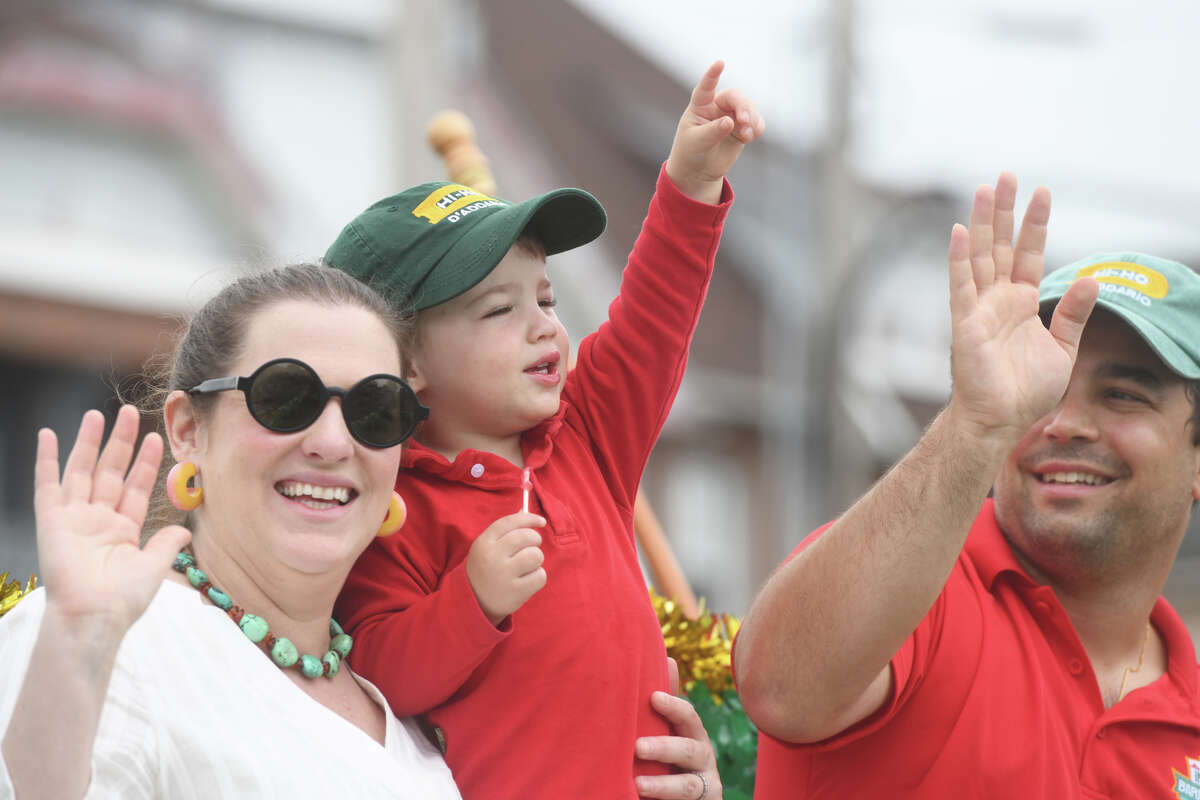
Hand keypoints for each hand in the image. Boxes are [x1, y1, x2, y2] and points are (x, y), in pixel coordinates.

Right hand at [34, 405, 190, 633]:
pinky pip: (47, 484)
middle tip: (129, 412)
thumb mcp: (154, 567)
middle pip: (110, 470)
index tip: (157, 438)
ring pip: (82, 470)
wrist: (93, 616)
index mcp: (122, 529)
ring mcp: (74, 517)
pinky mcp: (51, 521)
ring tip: (96, 414)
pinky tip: (47, 435)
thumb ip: (167, 544)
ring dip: (89, 442)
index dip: (146, 462)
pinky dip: (46, 459)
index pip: (136, 486)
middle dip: (120, 441)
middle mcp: (98, 519)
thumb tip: (186, 531)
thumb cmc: (123, 599)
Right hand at [465, 512, 545, 625]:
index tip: (541, 522)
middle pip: (526, 537)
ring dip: (536, 560)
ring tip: (526, 567)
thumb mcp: (487, 547)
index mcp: (484, 543)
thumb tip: (525, 511)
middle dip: (535, 540)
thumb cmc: (485, 569)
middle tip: (532, 548)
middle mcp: (492, 557)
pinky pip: (540, 576)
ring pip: (536, 556)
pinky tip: (526, 581)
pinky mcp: (515, 592)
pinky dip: (537, 577)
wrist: (473, 602)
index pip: (510, 522)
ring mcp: (503, 575)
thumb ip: (505, 530)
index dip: (529, 519)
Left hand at [634, 689, 721, 799]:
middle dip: (663, 748)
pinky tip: (643, 797)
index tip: (653, 697)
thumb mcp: (670, 732)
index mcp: (693, 735)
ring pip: (688, 785)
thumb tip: (671, 660)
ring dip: (663, 785)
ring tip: (639, 785)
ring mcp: (705, 785)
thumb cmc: (672, 759)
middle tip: (638, 747)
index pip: (688, 717)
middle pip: (687, 750)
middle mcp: (703, 758)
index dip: (673, 706)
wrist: (683, 798)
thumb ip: (668, 706)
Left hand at [665, 60, 764, 203]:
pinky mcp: (742, 129)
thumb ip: (713, 131)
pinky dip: (756, 128)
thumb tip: (730, 122)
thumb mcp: (697, 142)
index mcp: (700, 105)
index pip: (706, 87)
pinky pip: (757, 123)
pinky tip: (749, 137)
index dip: (713, 75)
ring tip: (746, 135)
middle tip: (744, 121)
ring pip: (749, 108)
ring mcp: (732, 116)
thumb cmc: (690, 152)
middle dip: (743, 107)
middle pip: (735, 97)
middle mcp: (717, 107)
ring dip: (752, 119)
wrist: (698, 172)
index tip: (720, 63)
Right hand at [946, 173, 1097, 441]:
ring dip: (983, 222)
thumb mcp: (1062, 349)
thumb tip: (1091, 278)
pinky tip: (961, 232)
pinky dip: (959, 259)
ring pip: (980, 256)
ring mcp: (979, 309)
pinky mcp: (965, 323)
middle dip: (1004, 210)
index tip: (1042, 192)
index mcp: (1020, 303)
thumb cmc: (1025, 391)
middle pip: (1001, 245)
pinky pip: (961, 286)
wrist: (1000, 420)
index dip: (1035, 224)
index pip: (1029, 254)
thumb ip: (1073, 314)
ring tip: (985, 188)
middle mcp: (998, 299)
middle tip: (1006, 176)